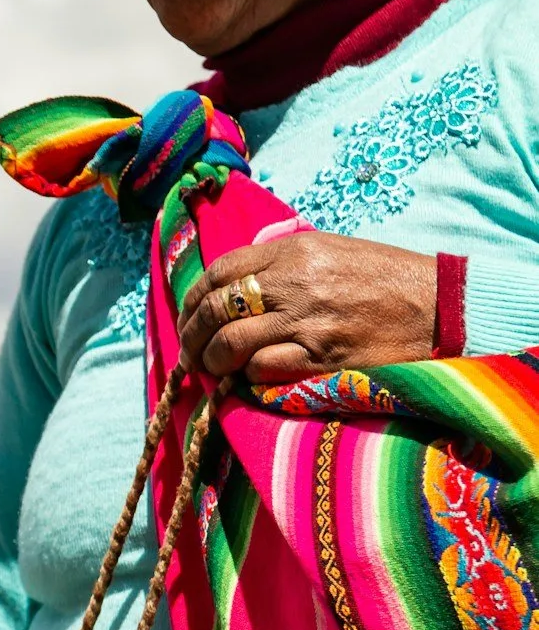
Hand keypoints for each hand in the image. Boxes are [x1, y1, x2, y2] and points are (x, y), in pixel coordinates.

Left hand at [179, 231, 437, 382]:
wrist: (441, 307)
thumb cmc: (387, 278)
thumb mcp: (333, 249)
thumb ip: (284, 258)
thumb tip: (237, 278)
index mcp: (294, 250)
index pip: (219, 270)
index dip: (192, 297)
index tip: (187, 316)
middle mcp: (294, 283)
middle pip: (215, 308)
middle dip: (192, 334)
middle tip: (189, 353)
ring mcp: (306, 322)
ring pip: (231, 344)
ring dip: (212, 361)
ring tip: (213, 370)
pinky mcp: (321, 358)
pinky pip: (263, 370)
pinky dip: (247, 377)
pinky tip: (249, 379)